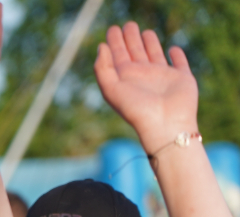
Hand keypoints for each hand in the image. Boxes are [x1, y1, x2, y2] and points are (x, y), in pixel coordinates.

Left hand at [94, 23, 197, 153]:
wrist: (164, 124)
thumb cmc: (136, 109)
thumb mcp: (111, 89)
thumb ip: (103, 68)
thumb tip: (101, 46)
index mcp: (126, 78)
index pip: (118, 55)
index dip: (115, 42)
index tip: (113, 28)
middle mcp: (143, 76)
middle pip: (135, 52)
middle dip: (131, 38)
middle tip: (128, 24)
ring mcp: (163, 77)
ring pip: (155, 54)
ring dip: (150, 44)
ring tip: (145, 32)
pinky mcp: (182, 78)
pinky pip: (180, 63)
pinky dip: (177, 55)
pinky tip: (173, 49)